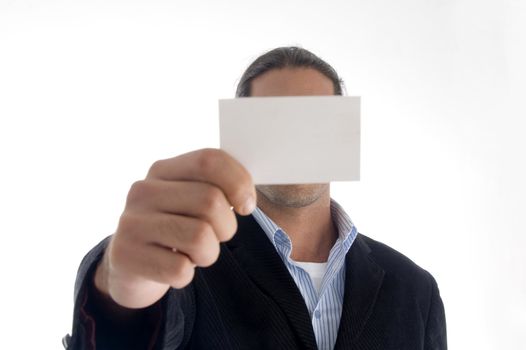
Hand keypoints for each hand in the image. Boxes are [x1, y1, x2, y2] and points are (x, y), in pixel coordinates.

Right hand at [94, 148, 255, 307]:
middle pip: (210, 201)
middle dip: (226, 227)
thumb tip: (247, 197)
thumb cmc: (174, 228)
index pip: (209, 160)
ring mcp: (132, 223)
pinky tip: (173, 267)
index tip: (246, 205)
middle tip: (216, 236)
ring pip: (200, 237)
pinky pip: (180, 270)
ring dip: (209, 254)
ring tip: (194, 254)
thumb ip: (217, 189)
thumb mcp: (190, 202)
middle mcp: (143, 191)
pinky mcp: (126, 256)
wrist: (128, 265)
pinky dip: (186, 275)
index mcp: (163, 170)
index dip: (238, 182)